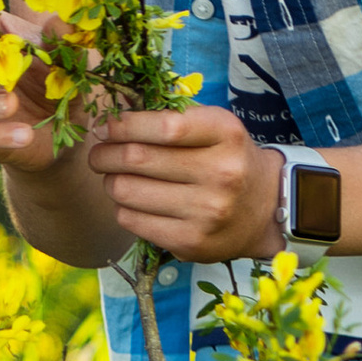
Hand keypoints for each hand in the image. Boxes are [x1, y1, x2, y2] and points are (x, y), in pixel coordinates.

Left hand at [83, 105, 280, 260]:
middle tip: (98, 154)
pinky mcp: (191, 242)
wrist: (264, 211)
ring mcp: (207, 211)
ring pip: (127, 190)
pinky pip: (132, 220)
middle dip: (105, 153)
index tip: (105, 126)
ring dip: (110, 181)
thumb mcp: (214, 128)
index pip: (164, 126)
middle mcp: (221, 173)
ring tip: (115, 177)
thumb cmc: (227, 159)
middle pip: (137, 158)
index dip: (123, 125)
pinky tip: (133, 202)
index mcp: (227, 134)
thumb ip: (170, 119)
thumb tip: (109, 119)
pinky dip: (123, 208)